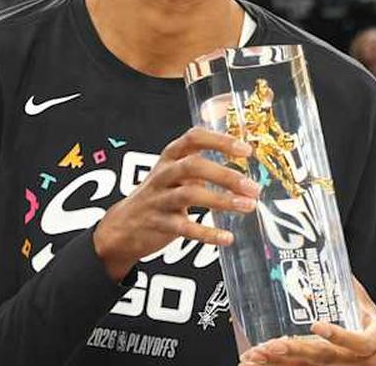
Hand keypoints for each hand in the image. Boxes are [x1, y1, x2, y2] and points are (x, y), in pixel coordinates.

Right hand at [92, 127, 259, 280]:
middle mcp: (163, 174)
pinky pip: (184, 228)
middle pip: (193, 166)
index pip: (194, 138)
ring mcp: (159, 198)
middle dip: (226, 175)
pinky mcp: (158, 224)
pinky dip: (207, 233)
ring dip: (222, 201)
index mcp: (170, 157)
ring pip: (189, 194)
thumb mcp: (175, 174)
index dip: (220, 141)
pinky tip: (227, 238)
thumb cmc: (158, 196)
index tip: (246, 150)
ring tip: (248, 207)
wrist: (122, 226)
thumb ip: (202, 167)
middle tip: (253, 187)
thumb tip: (242, 168)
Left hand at [239, 278, 375, 365]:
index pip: (359, 342)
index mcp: (372, 341)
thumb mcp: (368, 308)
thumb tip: (328, 255)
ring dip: (278, 363)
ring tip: (254, 355)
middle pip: (324, 358)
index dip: (338, 335)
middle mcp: (356, 360)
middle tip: (271, 345)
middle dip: (296, 352)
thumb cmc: (373, 328)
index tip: (316, 324)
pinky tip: (254, 363)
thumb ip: (348, 287)